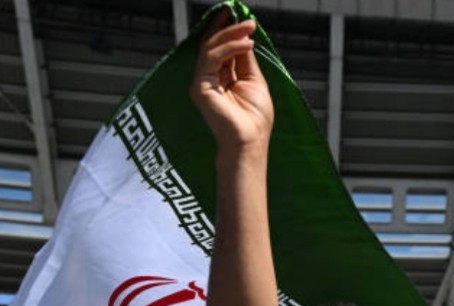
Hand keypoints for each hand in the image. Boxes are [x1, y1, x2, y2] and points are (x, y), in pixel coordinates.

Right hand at [190, 10, 273, 148]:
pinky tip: (246, 45)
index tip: (237, 14)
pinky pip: (211, 58)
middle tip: (247, 21)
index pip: (219, 48)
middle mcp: (208, 79)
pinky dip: (229, 48)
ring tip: (249, 31)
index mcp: (221, 78)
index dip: (227, 30)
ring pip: (210, 47)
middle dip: (229, 28)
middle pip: (212, 44)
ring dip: (231, 34)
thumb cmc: (254, 121)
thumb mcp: (254, 80)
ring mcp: (201, 83)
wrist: (250, 142)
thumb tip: (244, 36)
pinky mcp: (199, 88)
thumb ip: (245, 58)